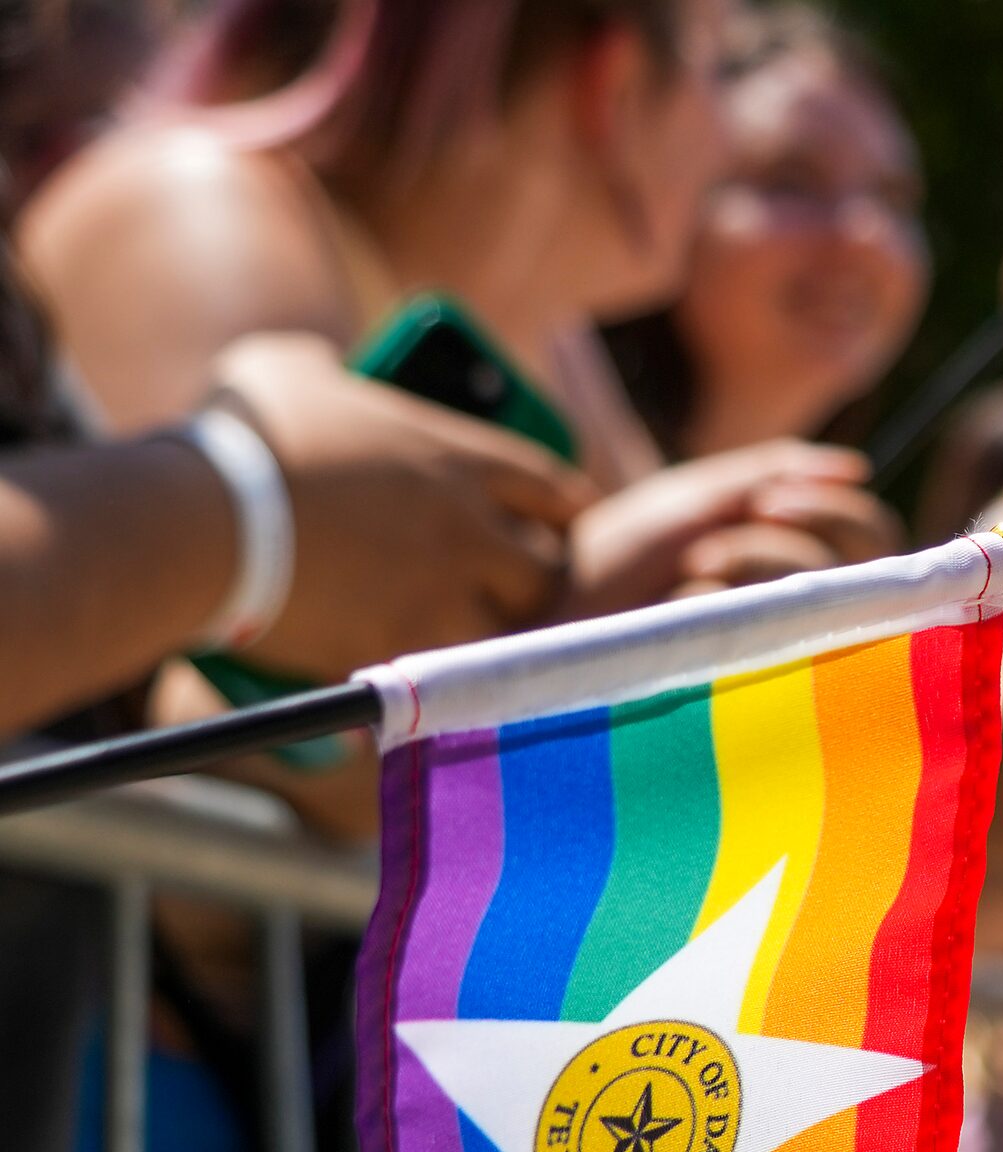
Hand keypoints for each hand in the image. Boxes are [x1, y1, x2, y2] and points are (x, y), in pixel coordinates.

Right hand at [210, 334, 594, 671]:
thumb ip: (328, 372)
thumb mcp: (289, 370)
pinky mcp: (401, 650)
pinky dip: (439, 686)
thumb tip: (326, 374)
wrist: (196, 519)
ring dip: (496, 641)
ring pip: (512, 636)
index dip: (565, 515)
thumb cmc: (241, 434)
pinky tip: (426, 688)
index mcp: (460, 459)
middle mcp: (470, 530)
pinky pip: (445, 681)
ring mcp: (441, 596)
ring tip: (470, 646)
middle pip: (549, 573)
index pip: (557, 490)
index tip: (563, 530)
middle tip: (514, 596)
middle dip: (538, 587)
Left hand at [567, 441, 897, 613]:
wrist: (557, 602)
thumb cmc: (626, 553)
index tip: (767, 500)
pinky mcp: (756, 680)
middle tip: (720, 540)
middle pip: (863, 563)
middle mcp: (812, 603)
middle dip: (790, 537)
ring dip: (746, 558)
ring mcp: (788, 644)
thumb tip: (860, 467)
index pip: (873, 531)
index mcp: (806, 553)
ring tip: (687, 570)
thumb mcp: (705, 494)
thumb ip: (780, 472)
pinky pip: (768, 629)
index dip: (835, 510)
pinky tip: (673, 617)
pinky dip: (713, 602)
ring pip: (819, 590)